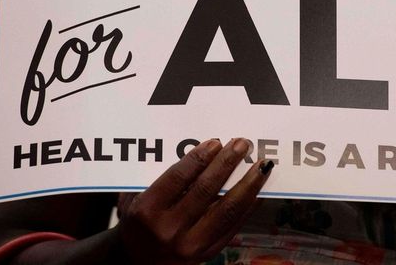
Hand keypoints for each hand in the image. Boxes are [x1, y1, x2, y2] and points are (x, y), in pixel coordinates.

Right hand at [114, 138, 273, 264]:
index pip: (178, 178)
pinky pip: (233, 226)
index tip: (215, 142)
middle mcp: (169, 229)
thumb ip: (158, 175)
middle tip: (242, 144)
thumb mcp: (134, 197)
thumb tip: (197, 150)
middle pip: (206, 190)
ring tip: (260, 165)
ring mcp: (190, 244)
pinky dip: (249, 206)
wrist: (137, 260)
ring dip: (247, 184)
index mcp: (147, 211)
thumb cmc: (137, 220)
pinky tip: (258, 190)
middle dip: (227, 163)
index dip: (199, 158)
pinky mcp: (207, 253)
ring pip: (226, 210)